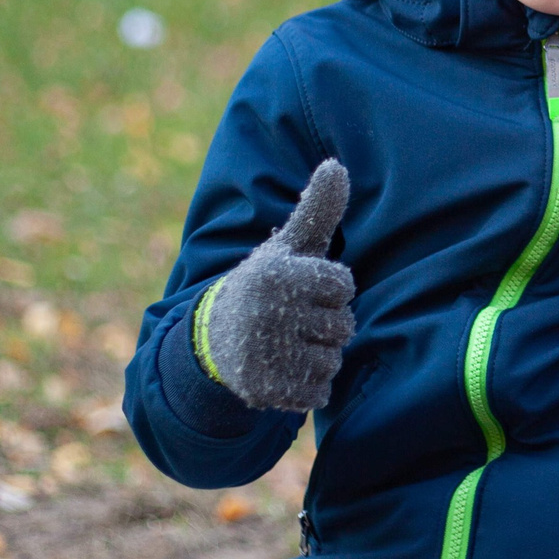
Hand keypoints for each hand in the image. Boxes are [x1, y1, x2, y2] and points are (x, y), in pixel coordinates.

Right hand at [201, 159, 356, 411]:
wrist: (214, 340)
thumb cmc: (267, 286)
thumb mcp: (290, 247)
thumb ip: (317, 210)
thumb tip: (336, 164)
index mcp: (275, 275)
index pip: (344, 287)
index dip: (330, 290)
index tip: (302, 290)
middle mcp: (266, 313)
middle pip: (343, 327)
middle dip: (326, 325)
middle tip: (292, 319)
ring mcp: (262, 353)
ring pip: (332, 361)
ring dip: (318, 356)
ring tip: (286, 343)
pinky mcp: (263, 390)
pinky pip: (319, 394)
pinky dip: (308, 387)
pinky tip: (284, 370)